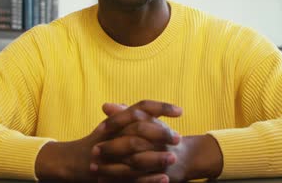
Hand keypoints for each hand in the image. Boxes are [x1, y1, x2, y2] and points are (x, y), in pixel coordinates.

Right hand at [35, 101, 179, 181]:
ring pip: (136, 155)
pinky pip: (132, 178)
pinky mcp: (110, 175)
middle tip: (178, 138)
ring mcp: (110, 155)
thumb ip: (129, 117)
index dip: (161, 107)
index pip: (140, 107)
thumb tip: (154, 112)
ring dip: (156, 157)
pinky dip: (149, 180)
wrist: (72, 162)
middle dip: (160, 134)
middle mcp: (112, 134)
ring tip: (174, 159)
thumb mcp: (111, 126)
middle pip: (139, 130)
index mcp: (116, 120)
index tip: (180, 111)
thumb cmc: (97, 142)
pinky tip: (164, 179)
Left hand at [95, 102, 222, 181]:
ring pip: (135, 163)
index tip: (99, 129)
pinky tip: (105, 181)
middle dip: (112, 147)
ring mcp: (161, 160)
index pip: (135, 118)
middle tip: (94, 151)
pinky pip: (139, 181)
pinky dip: (121, 181)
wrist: (187, 157)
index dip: (116, 123)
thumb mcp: (147, 121)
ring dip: (113, 167)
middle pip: (134, 142)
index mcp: (155, 125)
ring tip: (95, 168)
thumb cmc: (161, 137)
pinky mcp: (161, 177)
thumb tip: (104, 105)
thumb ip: (125, 114)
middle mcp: (160, 141)